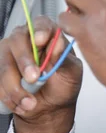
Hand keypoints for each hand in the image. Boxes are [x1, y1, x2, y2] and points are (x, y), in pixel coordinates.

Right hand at [0, 17, 82, 132]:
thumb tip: (57, 44)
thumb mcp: (71, 74)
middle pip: (17, 41)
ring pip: (5, 64)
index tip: (40, 41)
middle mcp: (25, 39)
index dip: (40, 31)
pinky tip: (22, 104)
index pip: (41, 24)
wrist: (50, 107)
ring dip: (16, 87)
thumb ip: (64, 58)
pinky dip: (9, 96)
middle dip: (24, 62)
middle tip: (34, 78)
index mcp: (48, 34)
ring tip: (31, 103)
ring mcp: (8, 53)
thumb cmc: (63, 85)